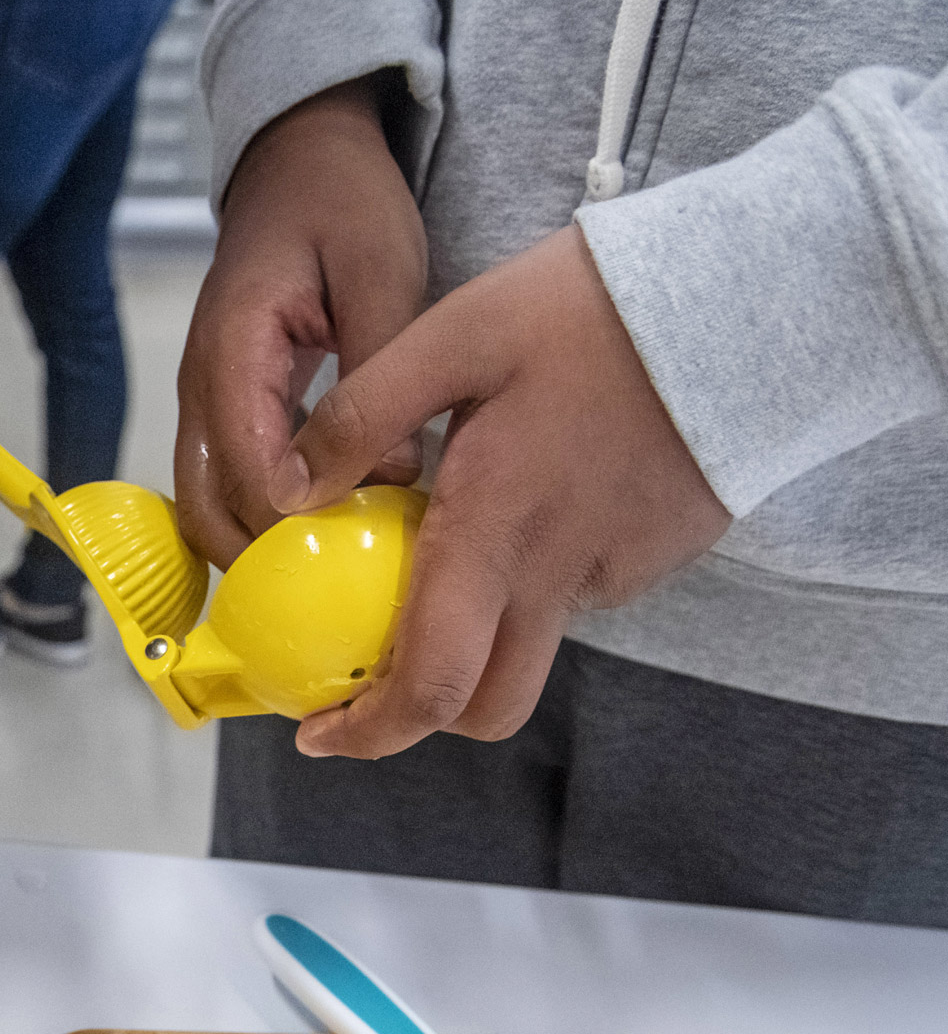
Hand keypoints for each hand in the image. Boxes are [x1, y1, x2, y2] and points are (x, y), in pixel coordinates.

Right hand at [176, 77, 427, 565]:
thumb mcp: (382, 271)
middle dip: (268, 562)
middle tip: (349, 585)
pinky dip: (263, 521)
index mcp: (231, 355)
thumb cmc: (342, 202)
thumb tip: (391, 474)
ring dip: (261, 548)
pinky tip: (327, 530)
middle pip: (206, 514)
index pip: (248, 473)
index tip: (367, 547)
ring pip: (206, 511)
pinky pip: (224, 486)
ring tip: (338, 571)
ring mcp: (204, 404)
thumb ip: (381, 374)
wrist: (300, 157)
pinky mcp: (222, 409)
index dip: (300, 524)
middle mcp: (200, 391)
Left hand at [270, 225, 730, 757]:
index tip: (318, 734)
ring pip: (529, 648)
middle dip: (417, 718)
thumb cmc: (590, 310)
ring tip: (431, 565)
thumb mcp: (454, 336)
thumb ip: (361, 416)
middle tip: (363, 686)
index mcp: (496, 534)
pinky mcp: (653, 553)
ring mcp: (615, 571)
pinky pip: (574, 593)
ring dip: (472, 638)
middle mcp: (558, 575)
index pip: (432, 686)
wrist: (747, 299)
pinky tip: (518, 506)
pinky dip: (527, 580)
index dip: (368, 731)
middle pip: (488, 706)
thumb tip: (286, 493)